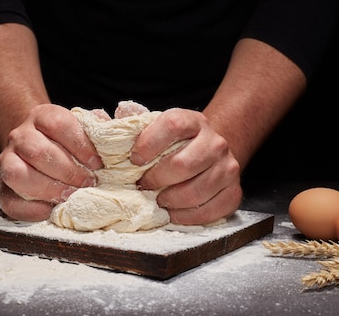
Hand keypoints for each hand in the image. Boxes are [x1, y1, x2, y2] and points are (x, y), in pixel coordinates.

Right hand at [0, 104, 102, 220]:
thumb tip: (112, 134)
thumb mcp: (83, 128)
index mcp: (42, 115)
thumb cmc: (68, 141)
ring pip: (17, 174)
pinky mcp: (0, 187)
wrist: (38, 147)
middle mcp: (19, 135)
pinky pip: (9, 201)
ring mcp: (6, 160)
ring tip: (71, 195)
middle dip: (68, 172)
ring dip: (49, 189)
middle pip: (38, 151)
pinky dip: (32, 210)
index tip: (98, 163)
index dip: (81, 145)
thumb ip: (97, 129)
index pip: (58, 124)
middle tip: (88, 183)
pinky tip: (52, 209)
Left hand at [132, 108, 242, 224]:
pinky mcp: (234, 192)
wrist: (211, 152)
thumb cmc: (177, 145)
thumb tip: (104, 130)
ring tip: (159, 200)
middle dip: (157, 180)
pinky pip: (209, 211)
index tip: (134, 159)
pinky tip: (175, 212)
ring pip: (195, 192)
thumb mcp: (159, 129)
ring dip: (170, 201)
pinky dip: (187, 217)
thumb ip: (135, 129)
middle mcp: (215, 142)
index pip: (173, 124)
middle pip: (183, 164)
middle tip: (144, 186)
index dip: (150, 142)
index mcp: (194, 121)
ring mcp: (228, 167)